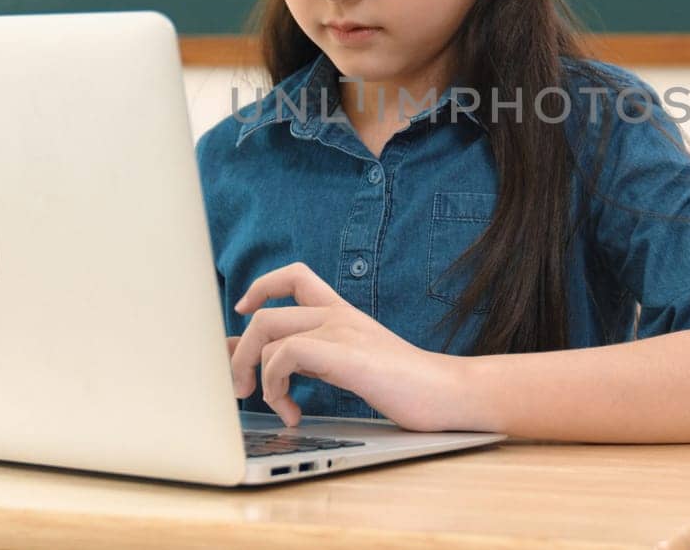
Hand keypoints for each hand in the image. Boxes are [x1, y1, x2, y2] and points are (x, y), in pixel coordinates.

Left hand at [230, 262, 466, 430]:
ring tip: (270, 404)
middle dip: (240, 353)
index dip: (260, 288)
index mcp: (343, 313)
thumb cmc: (405, 387)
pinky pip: (286, 355)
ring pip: (267, 329)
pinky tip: (293, 413)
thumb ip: (308, 358)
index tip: (243, 314)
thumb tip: (258, 361)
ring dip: (252, 373)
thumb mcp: (347, 365)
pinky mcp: (346, 355)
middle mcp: (339, 315)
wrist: (450, 393)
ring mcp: (342, 331)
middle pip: (264, 313)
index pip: (294, 277)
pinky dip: (275, 387)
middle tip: (241, 389)